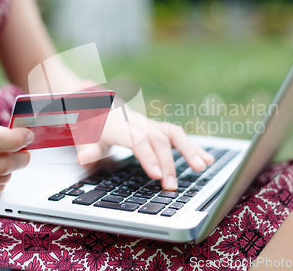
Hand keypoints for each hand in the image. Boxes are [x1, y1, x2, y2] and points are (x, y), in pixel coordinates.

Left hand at [77, 108, 213, 190]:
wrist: (98, 107)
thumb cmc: (93, 128)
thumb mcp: (84, 138)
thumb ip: (87, 149)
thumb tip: (84, 159)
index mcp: (120, 126)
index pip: (138, 140)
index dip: (148, 157)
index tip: (156, 175)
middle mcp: (139, 123)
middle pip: (158, 139)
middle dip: (168, 163)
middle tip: (172, 186)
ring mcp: (151, 125)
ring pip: (174, 133)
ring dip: (189, 150)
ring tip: (203, 167)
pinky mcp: (159, 129)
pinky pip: (178, 136)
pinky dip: (193, 147)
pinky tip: (208, 159)